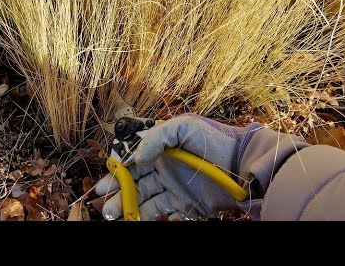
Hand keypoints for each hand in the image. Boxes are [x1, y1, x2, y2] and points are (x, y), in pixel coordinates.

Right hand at [95, 114, 259, 219]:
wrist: (242, 164)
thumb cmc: (214, 140)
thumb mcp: (185, 126)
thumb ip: (158, 137)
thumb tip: (137, 156)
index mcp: (160, 148)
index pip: (133, 159)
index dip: (117, 169)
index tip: (105, 180)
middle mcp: (162, 168)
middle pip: (134, 181)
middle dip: (117, 191)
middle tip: (102, 201)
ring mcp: (171, 187)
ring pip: (142, 197)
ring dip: (126, 205)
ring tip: (112, 214)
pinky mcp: (183, 203)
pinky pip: (159, 211)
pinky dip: (145, 215)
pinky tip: (135, 218)